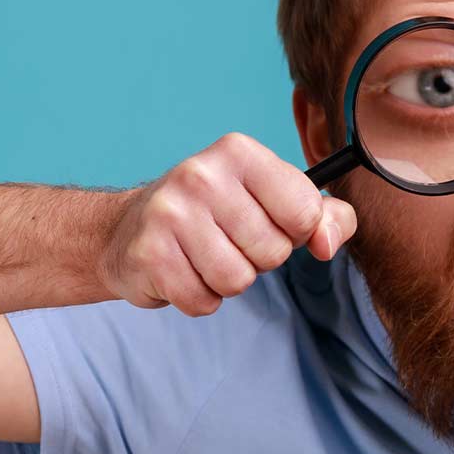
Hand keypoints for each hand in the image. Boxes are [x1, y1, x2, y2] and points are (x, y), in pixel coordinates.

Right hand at [100, 132, 358, 315]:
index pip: (305, 213)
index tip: (270, 222)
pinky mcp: (149, 254)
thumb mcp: (275, 202)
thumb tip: (326, 244)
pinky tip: (182, 270)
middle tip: (227, 240)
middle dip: (258, 259)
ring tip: (204, 257)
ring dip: (227, 282)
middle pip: (273, 251)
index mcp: (240, 152)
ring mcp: (170, 213)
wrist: (128, 229)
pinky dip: (198, 298)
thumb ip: (324, 218)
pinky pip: (203, 302)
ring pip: (238, 281)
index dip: (296, 232)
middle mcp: (201, 174)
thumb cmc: (216, 215)